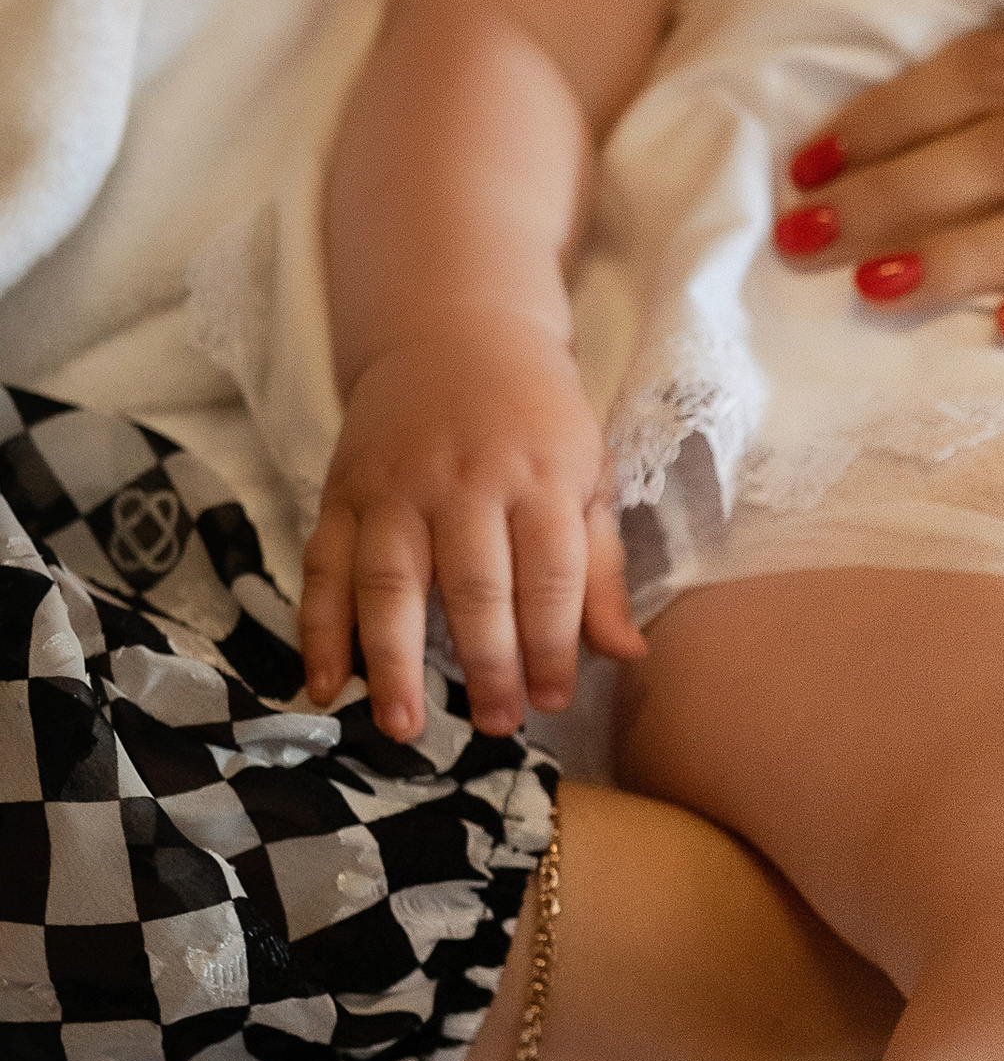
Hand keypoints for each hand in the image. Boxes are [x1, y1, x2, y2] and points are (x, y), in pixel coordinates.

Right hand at [301, 318, 644, 740]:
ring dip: (392, 660)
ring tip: (402, 726)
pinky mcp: (343, 492)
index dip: (552, 645)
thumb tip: (628, 656)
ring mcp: (396, 487)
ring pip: (389, 582)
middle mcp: (464, 482)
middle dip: (486, 664)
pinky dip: (319, 630)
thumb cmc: (536, 419)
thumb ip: (600, 570)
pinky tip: (326, 685)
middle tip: (495, 725)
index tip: (553, 701)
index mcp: (538, 478)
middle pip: (474, 586)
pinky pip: (324, 567)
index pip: (550, 576)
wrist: (455, 333)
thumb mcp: (587, 475)